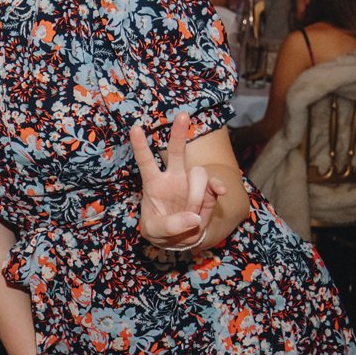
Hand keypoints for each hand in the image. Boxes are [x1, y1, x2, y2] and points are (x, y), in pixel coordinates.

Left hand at [130, 113, 221, 247]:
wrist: (180, 240)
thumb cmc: (160, 230)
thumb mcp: (155, 231)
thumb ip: (169, 225)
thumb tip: (194, 217)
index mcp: (153, 183)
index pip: (145, 160)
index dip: (140, 145)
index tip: (135, 127)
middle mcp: (173, 178)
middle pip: (175, 151)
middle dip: (178, 132)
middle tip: (182, 114)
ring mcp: (191, 184)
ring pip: (197, 174)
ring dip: (196, 196)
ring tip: (192, 215)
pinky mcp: (208, 193)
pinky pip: (215, 185)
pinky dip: (218, 187)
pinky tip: (220, 191)